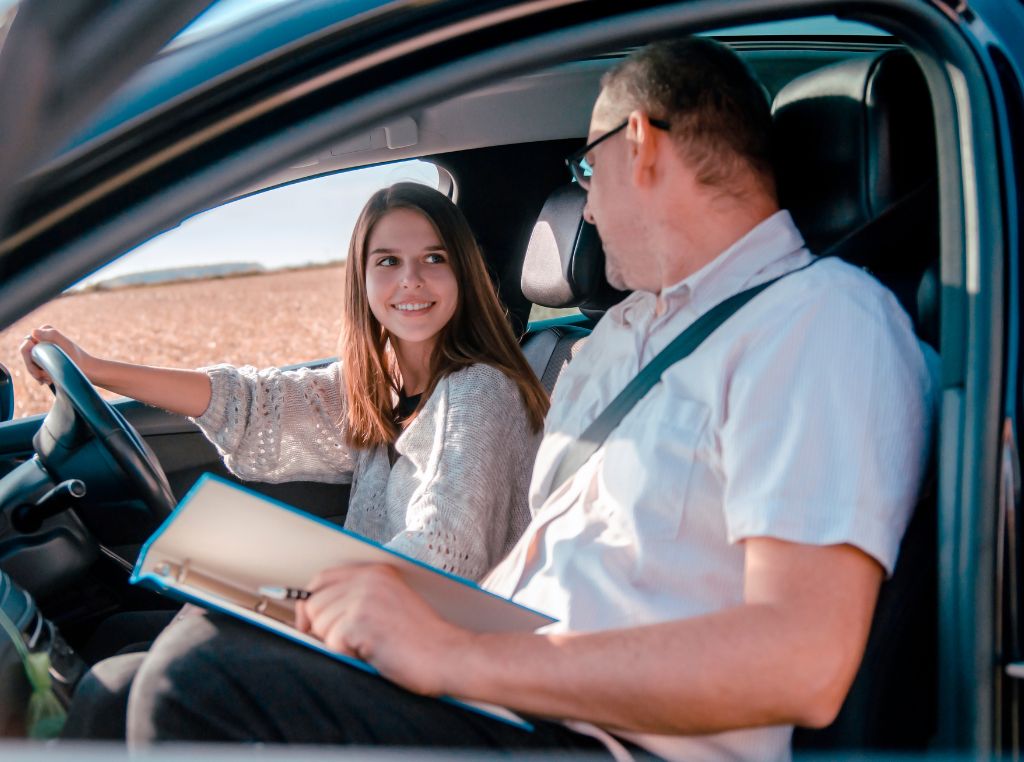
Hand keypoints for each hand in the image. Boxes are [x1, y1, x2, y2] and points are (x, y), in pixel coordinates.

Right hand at [19, 326, 94, 385]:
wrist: (88, 371)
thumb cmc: (77, 359)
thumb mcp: (65, 345)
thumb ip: (51, 335)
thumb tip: (33, 332)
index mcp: (46, 331)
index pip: (26, 346)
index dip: (29, 359)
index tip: (40, 369)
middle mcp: (43, 339)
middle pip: (27, 357)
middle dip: (33, 369)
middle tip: (44, 379)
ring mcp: (45, 349)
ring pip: (31, 364)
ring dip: (38, 374)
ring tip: (49, 380)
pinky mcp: (48, 359)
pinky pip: (36, 369)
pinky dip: (41, 377)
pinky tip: (48, 381)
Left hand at [295, 564, 471, 696]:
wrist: (448, 656)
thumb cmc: (420, 640)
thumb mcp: (387, 607)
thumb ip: (354, 600)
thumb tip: (305, 611)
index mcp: (376, 572)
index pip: (322, 579)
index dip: (312, 603)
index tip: (311, 623)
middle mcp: (369, 578)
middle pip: (314, 603)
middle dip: (323, 629)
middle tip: (352, 643)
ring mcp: (365, 597)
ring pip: (319, 624)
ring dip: (337, 644)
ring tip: (369, 646)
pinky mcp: (361, 620)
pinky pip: (332, 643)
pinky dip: (347, 655)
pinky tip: (373, 653)